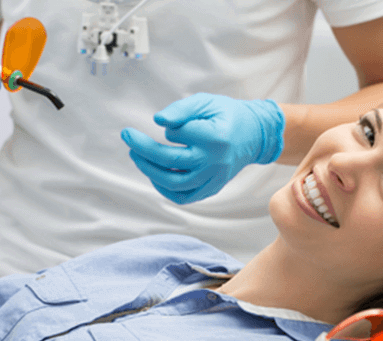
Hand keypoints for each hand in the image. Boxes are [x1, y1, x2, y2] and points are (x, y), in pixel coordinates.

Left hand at [120, 93, 285, 203]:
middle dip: (142, 148)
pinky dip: (165, 189)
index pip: (177, 134)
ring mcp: (213, 178)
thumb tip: (158, 121)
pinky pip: (184, 196)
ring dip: (148, 170)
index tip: (175, 121)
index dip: (171, 126)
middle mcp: (215, 161)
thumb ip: (181, 109)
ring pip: (173, 183)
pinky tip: (154, 175)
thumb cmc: (227, 115)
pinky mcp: (212, 187)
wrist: (254, 135)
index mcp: (215, 137)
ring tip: (136, 155)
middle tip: (127, 136)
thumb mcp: (206, 102)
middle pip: (169, 161)